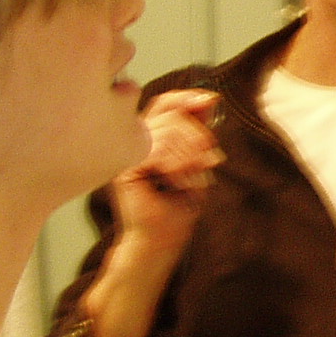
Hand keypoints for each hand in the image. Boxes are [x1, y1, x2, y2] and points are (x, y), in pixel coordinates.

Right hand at [108, 89, 222, 242]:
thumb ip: (200, 131)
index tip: (211, 100)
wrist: (163, 239)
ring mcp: (127, 153)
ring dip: (189, 154)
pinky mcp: (124, 169)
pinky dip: (174, 165)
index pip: (166, 103)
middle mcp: (136, 141)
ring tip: (194, 176)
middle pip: (171, 115)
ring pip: (165, 130)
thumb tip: (210, 99)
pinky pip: (154, 150)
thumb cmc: (178, 205)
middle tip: (210, 160)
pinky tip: (177, 182)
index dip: (188, 98)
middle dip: (197, 134)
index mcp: (151, 136)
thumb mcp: (198, 162)